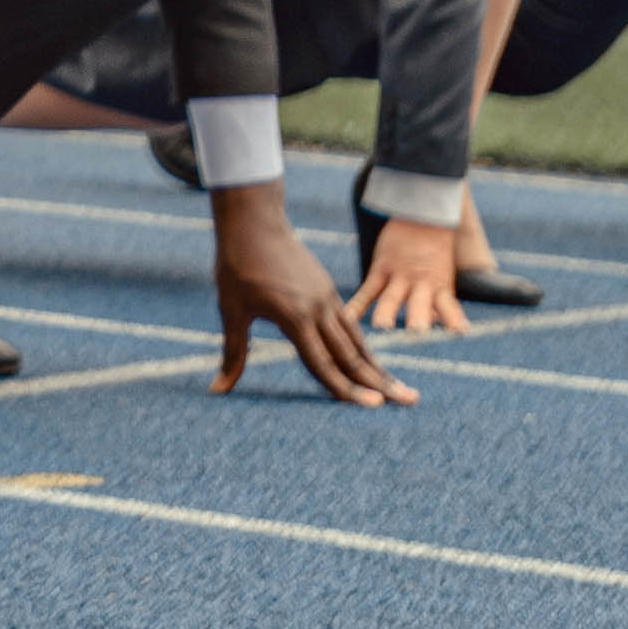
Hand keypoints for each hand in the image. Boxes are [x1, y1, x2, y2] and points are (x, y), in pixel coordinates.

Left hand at [211, 186, 413, 406]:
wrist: (254, 221)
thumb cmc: (237, 266)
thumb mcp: (231, 310)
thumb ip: (233, 352)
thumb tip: (216, 389)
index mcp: (295, 316)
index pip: (323, 363)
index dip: (346, 388)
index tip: (373, 407)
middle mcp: (319, 309)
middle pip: (352, 355)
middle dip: (381, 382)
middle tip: (410, 401)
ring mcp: (328, 298)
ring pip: (357, 340)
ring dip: (379, 367)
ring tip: (401, 389)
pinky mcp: (328, 290)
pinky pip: (351, 325)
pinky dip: (364, 347)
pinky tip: (372, 363)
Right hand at [349, 213, 479, 339]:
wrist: (421, 213)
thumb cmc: (435, 246)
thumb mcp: (443, 272)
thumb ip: (440, 298)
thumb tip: (437, 321)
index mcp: (441, 284)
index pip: (449, 307)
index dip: (454, 319)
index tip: (459, 331)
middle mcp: (421, 283)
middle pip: (420, 303)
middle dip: (419, 318)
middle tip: (417, 331)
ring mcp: (399, 275)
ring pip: (391, 297)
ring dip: (386, 312)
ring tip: (382, 326)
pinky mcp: (381, 268)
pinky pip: (367, 291)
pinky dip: (357, 305)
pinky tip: (348, 318)